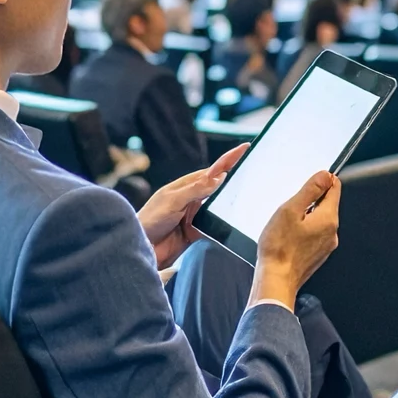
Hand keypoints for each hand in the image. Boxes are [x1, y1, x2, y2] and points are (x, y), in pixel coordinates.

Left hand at [138, 144, 247, 267]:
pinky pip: (216, 225)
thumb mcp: (172, 201)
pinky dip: (225, 223)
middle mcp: (192, 198)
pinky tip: (237, 221)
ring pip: (219, 205)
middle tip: (256, 168)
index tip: (245, 147)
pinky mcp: (196, 233)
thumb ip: (196, 189)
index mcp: (186, 186)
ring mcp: (195, 215)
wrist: (140, 250)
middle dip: (236, 176)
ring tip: (252, 192)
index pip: (212, 170)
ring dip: (232, 200)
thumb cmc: (149, 221)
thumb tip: (220, 176)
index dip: (229, 159)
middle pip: (219, 186)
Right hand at [250, 171, 341, 309]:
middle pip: (327, 204)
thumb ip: (310, 190)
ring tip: (287, 224)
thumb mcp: (291, 209)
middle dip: (311, 200)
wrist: (276, 281)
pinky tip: (289, 237)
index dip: (322, 180)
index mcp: (329, 218)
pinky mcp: (318, 255)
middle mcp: (332, 233)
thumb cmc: (279, 247)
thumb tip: (325, 175)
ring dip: (306, 216)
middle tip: (291, 207)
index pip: (335, 188)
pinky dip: (304, 230)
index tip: (308, 184)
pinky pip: (315, 234)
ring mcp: (326, 246)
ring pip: (320, 220)